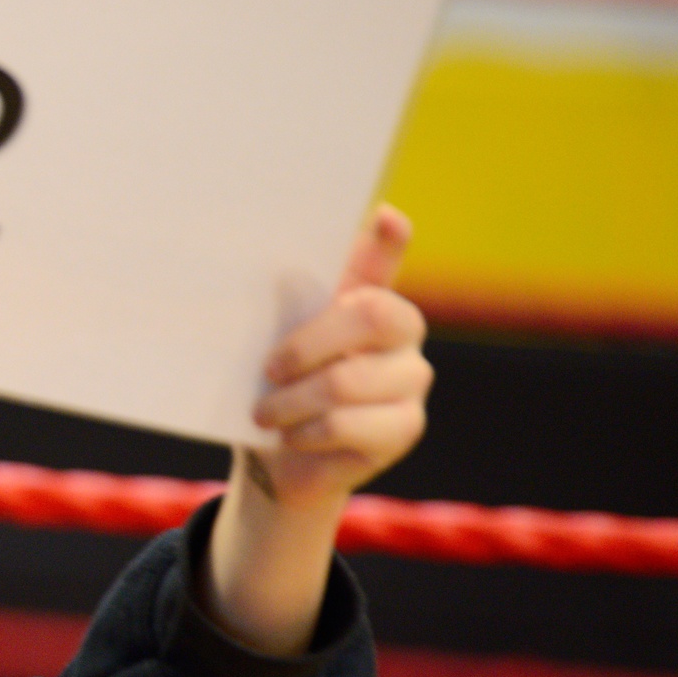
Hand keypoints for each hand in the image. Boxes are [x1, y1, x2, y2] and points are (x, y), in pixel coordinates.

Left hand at [244, 205, 432, 513]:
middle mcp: (403, 332)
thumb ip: (282, 312)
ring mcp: (412, 379)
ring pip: (346, 381)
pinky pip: (345, 424)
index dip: (388, 239)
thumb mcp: (272, 347)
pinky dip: (305, 433)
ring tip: (265, 414)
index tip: (383, 215)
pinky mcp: (405, 427)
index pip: (385, 258)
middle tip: (269, 370)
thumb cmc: (278, 392)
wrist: (282, 461)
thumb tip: (276, 276)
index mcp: (369, 299)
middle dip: (308, 345)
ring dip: (292, 401)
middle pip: (372, 318)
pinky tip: (292, 437)